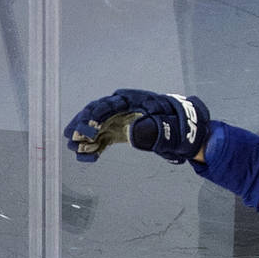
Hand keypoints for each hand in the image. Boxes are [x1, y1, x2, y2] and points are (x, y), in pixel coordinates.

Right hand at [63, 89, 209, 163]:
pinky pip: (102, 139)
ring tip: (74, 148)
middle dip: (83, 124)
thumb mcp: (170, 126)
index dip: (97, 113)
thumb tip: (132, 134)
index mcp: (133, 100)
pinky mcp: (118, 133)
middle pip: (97, 112)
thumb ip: (153, 129)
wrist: (186, 131)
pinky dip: (94, 147)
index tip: (89, 126)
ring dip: (83, 137)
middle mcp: (122, 108)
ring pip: (96, 126)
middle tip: (72, 137)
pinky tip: (88, 158)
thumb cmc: (179, 124)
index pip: (110, 103)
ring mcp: (119, 120)